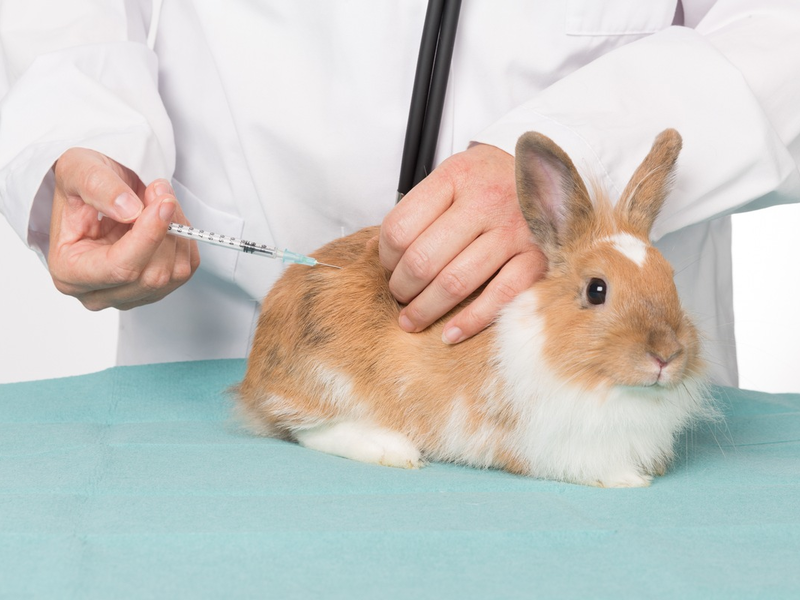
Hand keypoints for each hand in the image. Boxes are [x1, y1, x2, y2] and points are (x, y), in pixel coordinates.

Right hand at [48, 148, 198, 309]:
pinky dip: (185, 240)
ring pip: (174, 273)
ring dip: (178, 231)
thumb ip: (99, 188)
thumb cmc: (81, 185)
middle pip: (151, 276)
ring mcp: (128, 295)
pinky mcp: (155, 289)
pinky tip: (167, 219)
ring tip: (160, 200)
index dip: (148, 236)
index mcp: (69, 272)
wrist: (96, 190)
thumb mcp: (78, 169)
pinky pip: (186, 269)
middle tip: (161, 193)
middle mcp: (97, 293)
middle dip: (165, 230)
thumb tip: (130, 211)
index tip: (164, 204)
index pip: (120, 268)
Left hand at [379, 143, 546, 343]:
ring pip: (454, 282)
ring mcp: (513, 230)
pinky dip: (470, 321)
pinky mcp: (537, 257)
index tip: (389, 269)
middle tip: (400, 298)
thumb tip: (372, 253)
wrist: (556, 178)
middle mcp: (485, 200)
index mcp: (456, 176)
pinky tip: (450, 334)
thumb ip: (420, 210)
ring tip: (413, 320)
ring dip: (426, 309)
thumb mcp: (456, 177)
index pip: (399, 227)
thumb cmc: (495, 183)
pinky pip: (499, 298)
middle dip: (402, 288)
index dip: (385, 258)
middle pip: (422, 259)